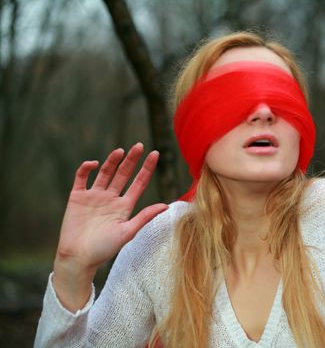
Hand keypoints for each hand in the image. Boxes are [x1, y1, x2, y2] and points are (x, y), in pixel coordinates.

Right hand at [55, 143, 167, 272]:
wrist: (78, 258)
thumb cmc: (104, 250)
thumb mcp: (127, 232)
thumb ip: (144, 217)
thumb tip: (166, 206)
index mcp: (124, 206)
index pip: (139, 183)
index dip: (146, 168)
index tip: (155, 154)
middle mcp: (111, 198)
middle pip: (123, 174)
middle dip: (131, 160)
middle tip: (139, 145)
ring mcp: (94, 196)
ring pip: (105, 173)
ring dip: (112, 161)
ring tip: (120, 151)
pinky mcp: (77, 197)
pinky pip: (82, 178)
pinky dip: (87, 169)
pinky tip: (94, 164)